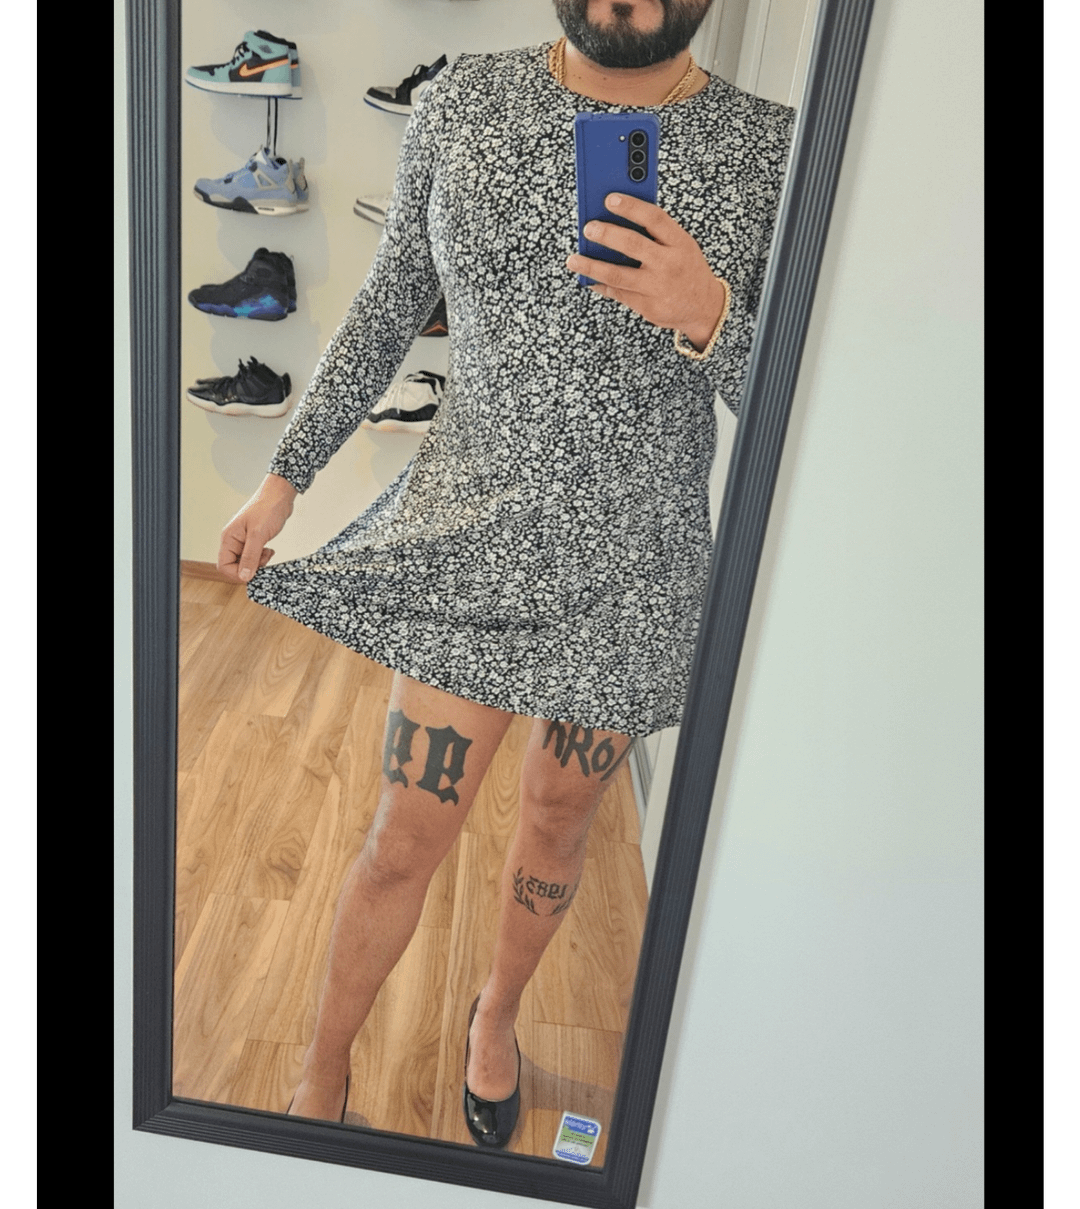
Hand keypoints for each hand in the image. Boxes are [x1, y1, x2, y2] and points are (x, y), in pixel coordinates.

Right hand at [217, 473, 297, 583]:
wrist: (279, 496)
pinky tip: (269, 550)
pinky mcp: (253, 540)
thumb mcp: (258, 535)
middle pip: (234, 566)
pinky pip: (253, 556)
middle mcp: (233, 540)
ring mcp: (243, 540)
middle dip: (249, 568)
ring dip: (257, 563)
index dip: (237, 573)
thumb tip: (244, 576)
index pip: (223, 566)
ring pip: (245, 562)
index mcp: (229, 538)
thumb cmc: (267, 508)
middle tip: (262, 560)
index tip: (252, 573)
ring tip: (267, 553)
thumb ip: (250, 557)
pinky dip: (261, 557)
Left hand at [565, 193, 727, 349]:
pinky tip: (586, 278)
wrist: (705, 307)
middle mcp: (669, 264)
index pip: (655, 218)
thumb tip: (616, 218)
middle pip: (632, 245)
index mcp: (679, 243)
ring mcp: (657, 288)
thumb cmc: (686, 268)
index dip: (631, 207)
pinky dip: (599, 284)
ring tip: (573, 260)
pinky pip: (617, 293)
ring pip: (618, 275)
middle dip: (606, 234)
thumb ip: (656, 233)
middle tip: (587, 228)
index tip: (610, 199)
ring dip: (591, 266)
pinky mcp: (647, 307)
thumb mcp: (681, 245)